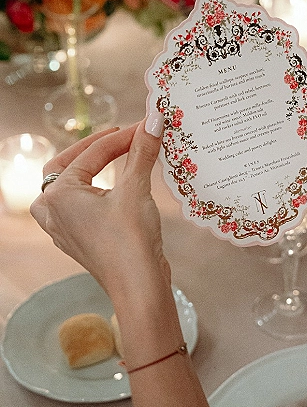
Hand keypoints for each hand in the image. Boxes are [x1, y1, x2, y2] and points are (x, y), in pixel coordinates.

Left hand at [30, 114, 169, 305]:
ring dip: (84, 172)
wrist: (139, 286)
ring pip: (65, 190)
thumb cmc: (130, 241)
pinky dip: (90, 194)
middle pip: (66, 166)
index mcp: (58, 195)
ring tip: (106, 160)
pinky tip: (108, 192)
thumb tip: (153, 120)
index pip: (91, 153)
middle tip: (121, 137)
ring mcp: (63, 230)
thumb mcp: (137, 188)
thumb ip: (141, 151)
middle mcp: (53, 212)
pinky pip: (75, 209)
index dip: (122, 136)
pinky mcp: (79, 242)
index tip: (145, 126)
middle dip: (94, 150)